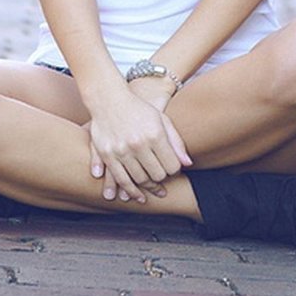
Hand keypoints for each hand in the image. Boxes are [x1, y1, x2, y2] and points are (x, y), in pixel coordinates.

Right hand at [85, 86, 190, 202]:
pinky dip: (130, 191)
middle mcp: (138, 144)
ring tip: (153, 188)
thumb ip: (176, 142)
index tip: (172, 168)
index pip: (172, 166)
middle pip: (157, 175)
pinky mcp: (107, 155)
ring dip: (148, 187)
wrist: (108, 99)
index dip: (175, 170)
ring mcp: (121, 150)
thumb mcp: (161, 120)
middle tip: (162, 176)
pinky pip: (121, 180)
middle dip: (162, 179)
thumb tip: (188, 164)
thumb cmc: (139, 109)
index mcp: (155, 134)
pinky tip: (138, 196)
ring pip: (140, 180)